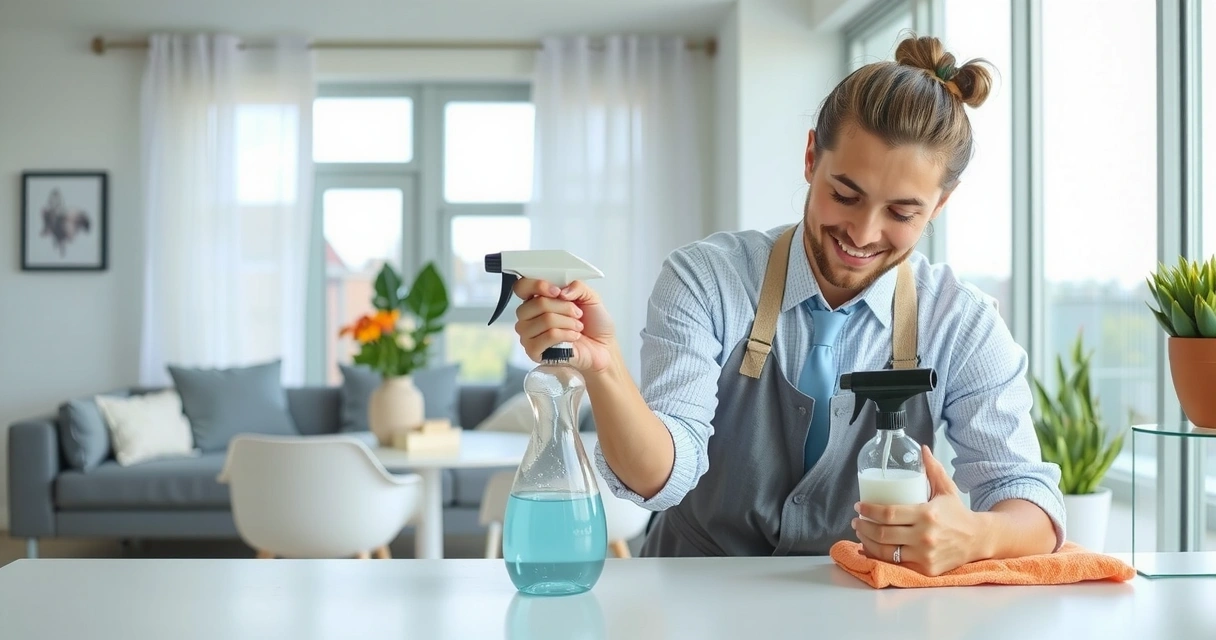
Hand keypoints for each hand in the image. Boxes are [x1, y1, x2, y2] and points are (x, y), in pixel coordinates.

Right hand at [512, 277, 616, 373]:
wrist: (602, 347)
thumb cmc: (593, 324)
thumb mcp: (590, 297)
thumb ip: (577, 286)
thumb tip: (562, 291)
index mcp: (537, 299)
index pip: (522, 287)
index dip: (537, 286)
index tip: (557, 291)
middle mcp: (529, 316)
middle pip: (537, 303)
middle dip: (564, 307)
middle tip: (577, 313)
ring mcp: (529, 334)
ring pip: (545, 320)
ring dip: (568, 322)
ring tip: (577, 326)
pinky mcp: (534, 351)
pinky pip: (549, 335)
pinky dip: (567, 334)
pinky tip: (573, 336)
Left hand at [851, 445, 986, 576]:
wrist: (978, 539)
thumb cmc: (958, 513)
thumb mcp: (947, 489)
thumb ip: (933, 469)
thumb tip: (922, 449)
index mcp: (927, 514)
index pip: (889, 513)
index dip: (869, 511)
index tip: (859, 506)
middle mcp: (924, 536)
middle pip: (883, 534)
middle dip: (863, 527)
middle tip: (856, 520)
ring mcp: (925, 555)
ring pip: (886, 552)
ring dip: (867, 542)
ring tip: (861, 533)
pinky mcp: (926, 569)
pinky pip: (897, 564)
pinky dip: (881, 557)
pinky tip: (872, 549)